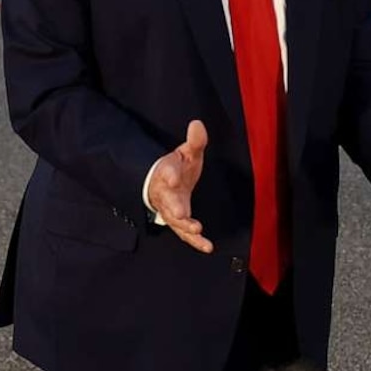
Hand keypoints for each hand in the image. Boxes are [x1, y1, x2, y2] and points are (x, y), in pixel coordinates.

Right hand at [142, 120, 212, 253]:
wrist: (163, 185)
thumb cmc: (177, 168)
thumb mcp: (186, 152)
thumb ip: (194, 141)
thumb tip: (198, 123)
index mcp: (166, 172)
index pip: (167, 171)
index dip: (170, 173)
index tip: (174, 176)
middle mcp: (166, 194)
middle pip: (168, 202)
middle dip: (175, 208)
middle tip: (181, 214)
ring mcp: (171, 210)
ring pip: (176, 221)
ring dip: (186, 227)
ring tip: (197, 229)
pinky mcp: (178, 223)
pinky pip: (185, 234)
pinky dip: (195, 241)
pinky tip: (207, 246)